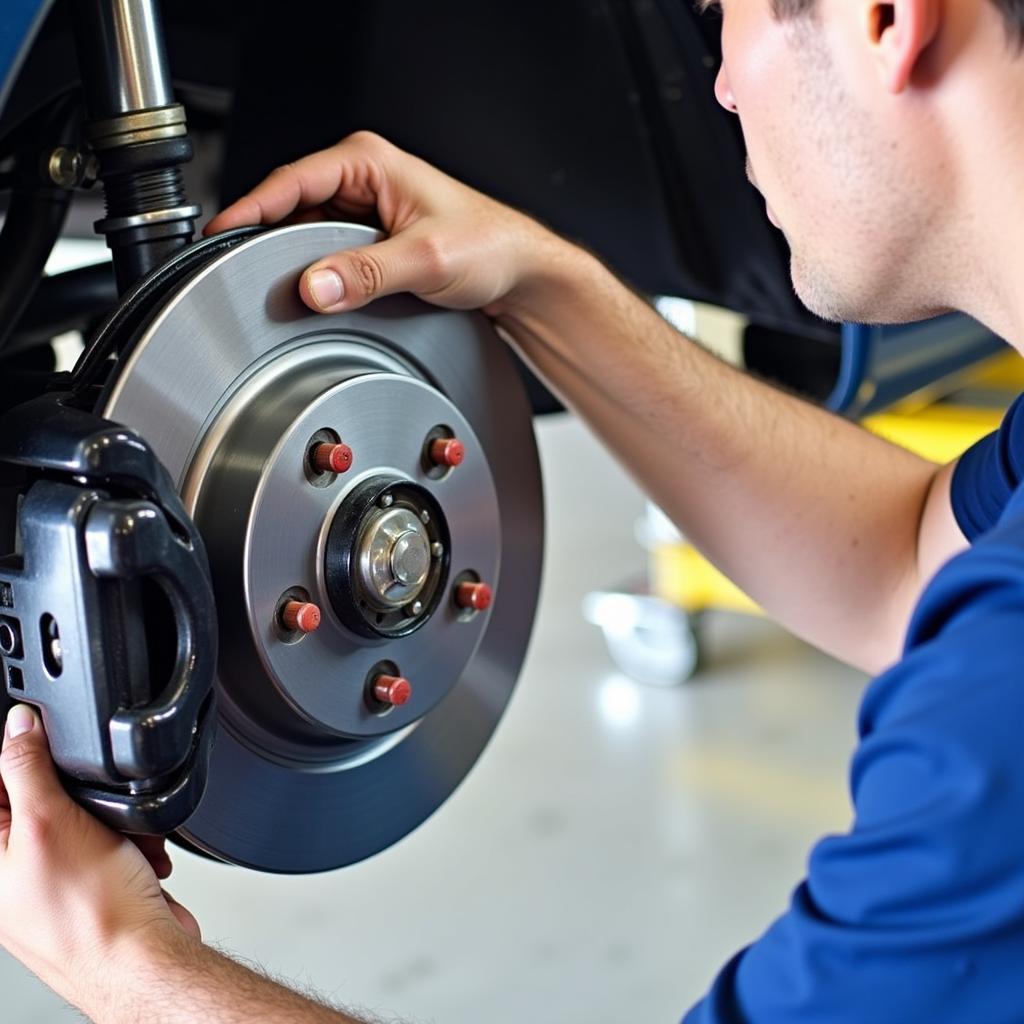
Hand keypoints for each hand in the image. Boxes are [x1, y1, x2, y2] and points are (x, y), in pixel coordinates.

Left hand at [0, 704, 200, 1014]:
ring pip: (84, 817)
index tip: (47, 745)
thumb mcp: (49, 822)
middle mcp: (13, 867)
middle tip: (94, 806)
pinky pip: (110, 842)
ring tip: (123, 840)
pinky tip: (137, 858)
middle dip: (81, 792)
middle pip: (42, 795)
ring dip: (114, 820)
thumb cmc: (91, 915)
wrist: (143, 960)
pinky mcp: (92, 883)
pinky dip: (131, 843)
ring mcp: (53, 877)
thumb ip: (27, 768)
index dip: (20, 756)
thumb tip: (16, 725)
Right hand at [204, 131, 564, 316]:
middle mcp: (363, 180)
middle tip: (245, 276)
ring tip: (279, 288)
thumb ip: (368, 274)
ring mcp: (365, 210)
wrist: (519, 275)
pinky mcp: (371, 239)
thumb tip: (315, 286)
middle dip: (269, 241)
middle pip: (291, 209)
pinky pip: (327, 253)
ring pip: (306, 234)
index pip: (290, 182)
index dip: (250, 210)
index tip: (219, 237)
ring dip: (293, 260)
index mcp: (369, 162)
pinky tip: (314, 292)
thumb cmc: (489, 247)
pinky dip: (316, 272)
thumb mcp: (426, 260)